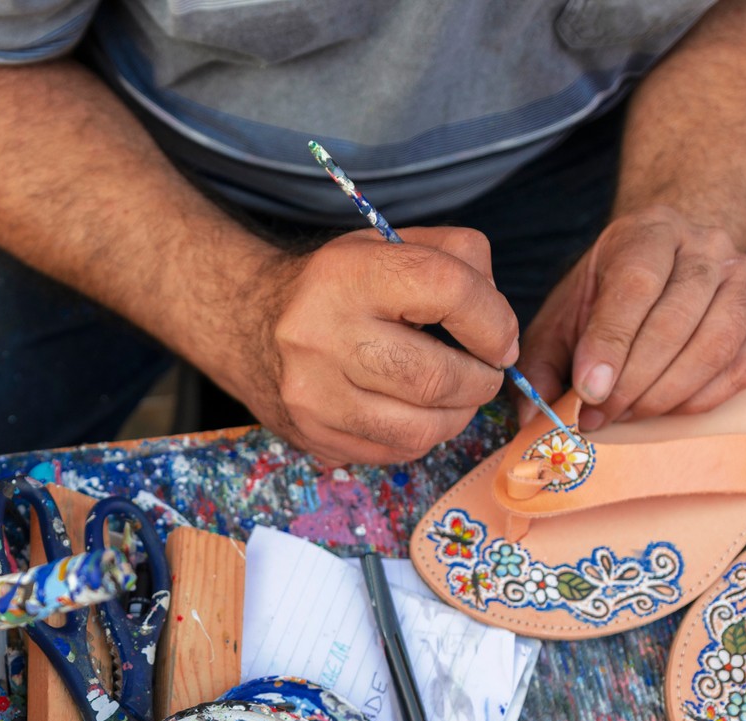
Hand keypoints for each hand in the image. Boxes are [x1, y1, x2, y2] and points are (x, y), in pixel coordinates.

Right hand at [231, 227, 518, 466]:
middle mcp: (319, 335)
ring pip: (419, 429)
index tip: (499, 338)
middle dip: (479, 381)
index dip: (493, 320)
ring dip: (456, 416)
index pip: (446, 291)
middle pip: (435, 378)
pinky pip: (394, 453)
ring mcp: (311, 395)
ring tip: (453, 394)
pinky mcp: (312, 436)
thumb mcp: (389, 244)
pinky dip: (420, 435)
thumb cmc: (337, 284)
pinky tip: (412, 411)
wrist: (246, 321)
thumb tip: (499, 327)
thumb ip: (458, 260)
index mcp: (347, 275)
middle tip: (483, 372)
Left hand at [518, 205, 745, 430]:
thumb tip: (532, 414)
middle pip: (676, 321)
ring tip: (631, 415)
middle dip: (634, 381)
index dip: (611, 346)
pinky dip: (708, 396)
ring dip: (669, 393)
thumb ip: (543, 361)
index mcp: (648, 234)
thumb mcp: (567, 314)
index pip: (634, 288)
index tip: (589, 392)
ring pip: (715, 343)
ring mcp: (744, 275)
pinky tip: (672, 410)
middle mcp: (705, 246)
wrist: (671, 261)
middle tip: (601, 417)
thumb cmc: (611, 295)